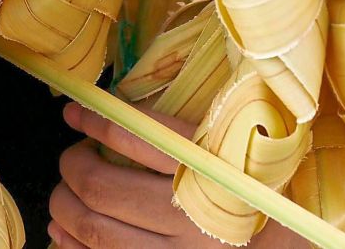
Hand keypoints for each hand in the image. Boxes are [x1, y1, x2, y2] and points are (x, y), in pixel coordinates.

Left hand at [48, 103, 308, 248]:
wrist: (283, 246)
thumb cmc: (251, 190)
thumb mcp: (227, 150)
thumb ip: (179, 132)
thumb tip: (112, 109)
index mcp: (211, 170)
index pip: (140, 137)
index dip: (98, 121)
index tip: (73, 111)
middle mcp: (193, 214)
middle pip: (102, 189)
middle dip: (73, 167)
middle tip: (72, 158)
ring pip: (94, 231)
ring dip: (63, 208)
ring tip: (64, 193)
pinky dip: (70, 245)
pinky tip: (61, 231)